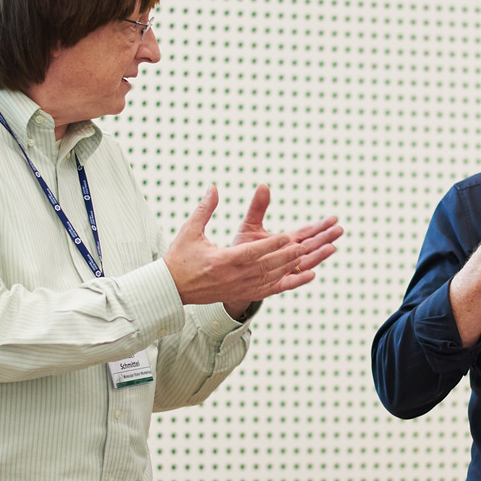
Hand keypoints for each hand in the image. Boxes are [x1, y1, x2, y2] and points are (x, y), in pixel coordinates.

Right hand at [165, 184, 341, 314]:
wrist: (172, 288)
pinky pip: (271, 289)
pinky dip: (291, 282)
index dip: (269, 246)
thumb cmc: (180, 257)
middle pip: (265, 266)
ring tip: (307, 254)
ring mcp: (239, 288)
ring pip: (270, 278)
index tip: (285, 237)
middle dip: (286, 256)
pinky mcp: (242, 293)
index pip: (250, 253)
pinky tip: (308, 275)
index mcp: (221, 261)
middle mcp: (233, 277)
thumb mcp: (190, 231)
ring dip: (290, 266)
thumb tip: (214, 187)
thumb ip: (204, 209)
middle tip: (304, 245)